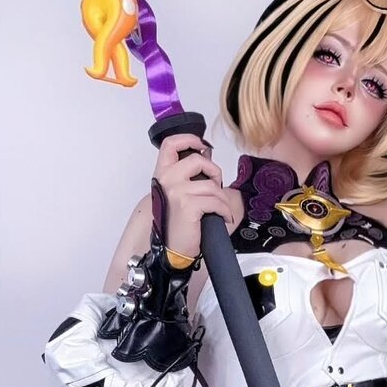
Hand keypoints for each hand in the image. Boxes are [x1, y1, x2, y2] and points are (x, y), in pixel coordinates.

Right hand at [151, 133, 233, 257]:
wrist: (171, 248)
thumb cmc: (176, 222)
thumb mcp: (176, 194)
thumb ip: (186, 176)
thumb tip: (206, 157)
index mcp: (162, 174)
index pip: (170, 144)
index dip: (189, 139)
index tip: (202, 145)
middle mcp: (167, 180)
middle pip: (198, 160)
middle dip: (214, 172)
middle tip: (216, 187)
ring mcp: (177, 192)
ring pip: (212, 185)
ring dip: (222, 199)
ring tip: (220, 209)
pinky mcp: (188, 206)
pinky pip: (216, 201)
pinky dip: (224, 210)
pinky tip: (223, 217)